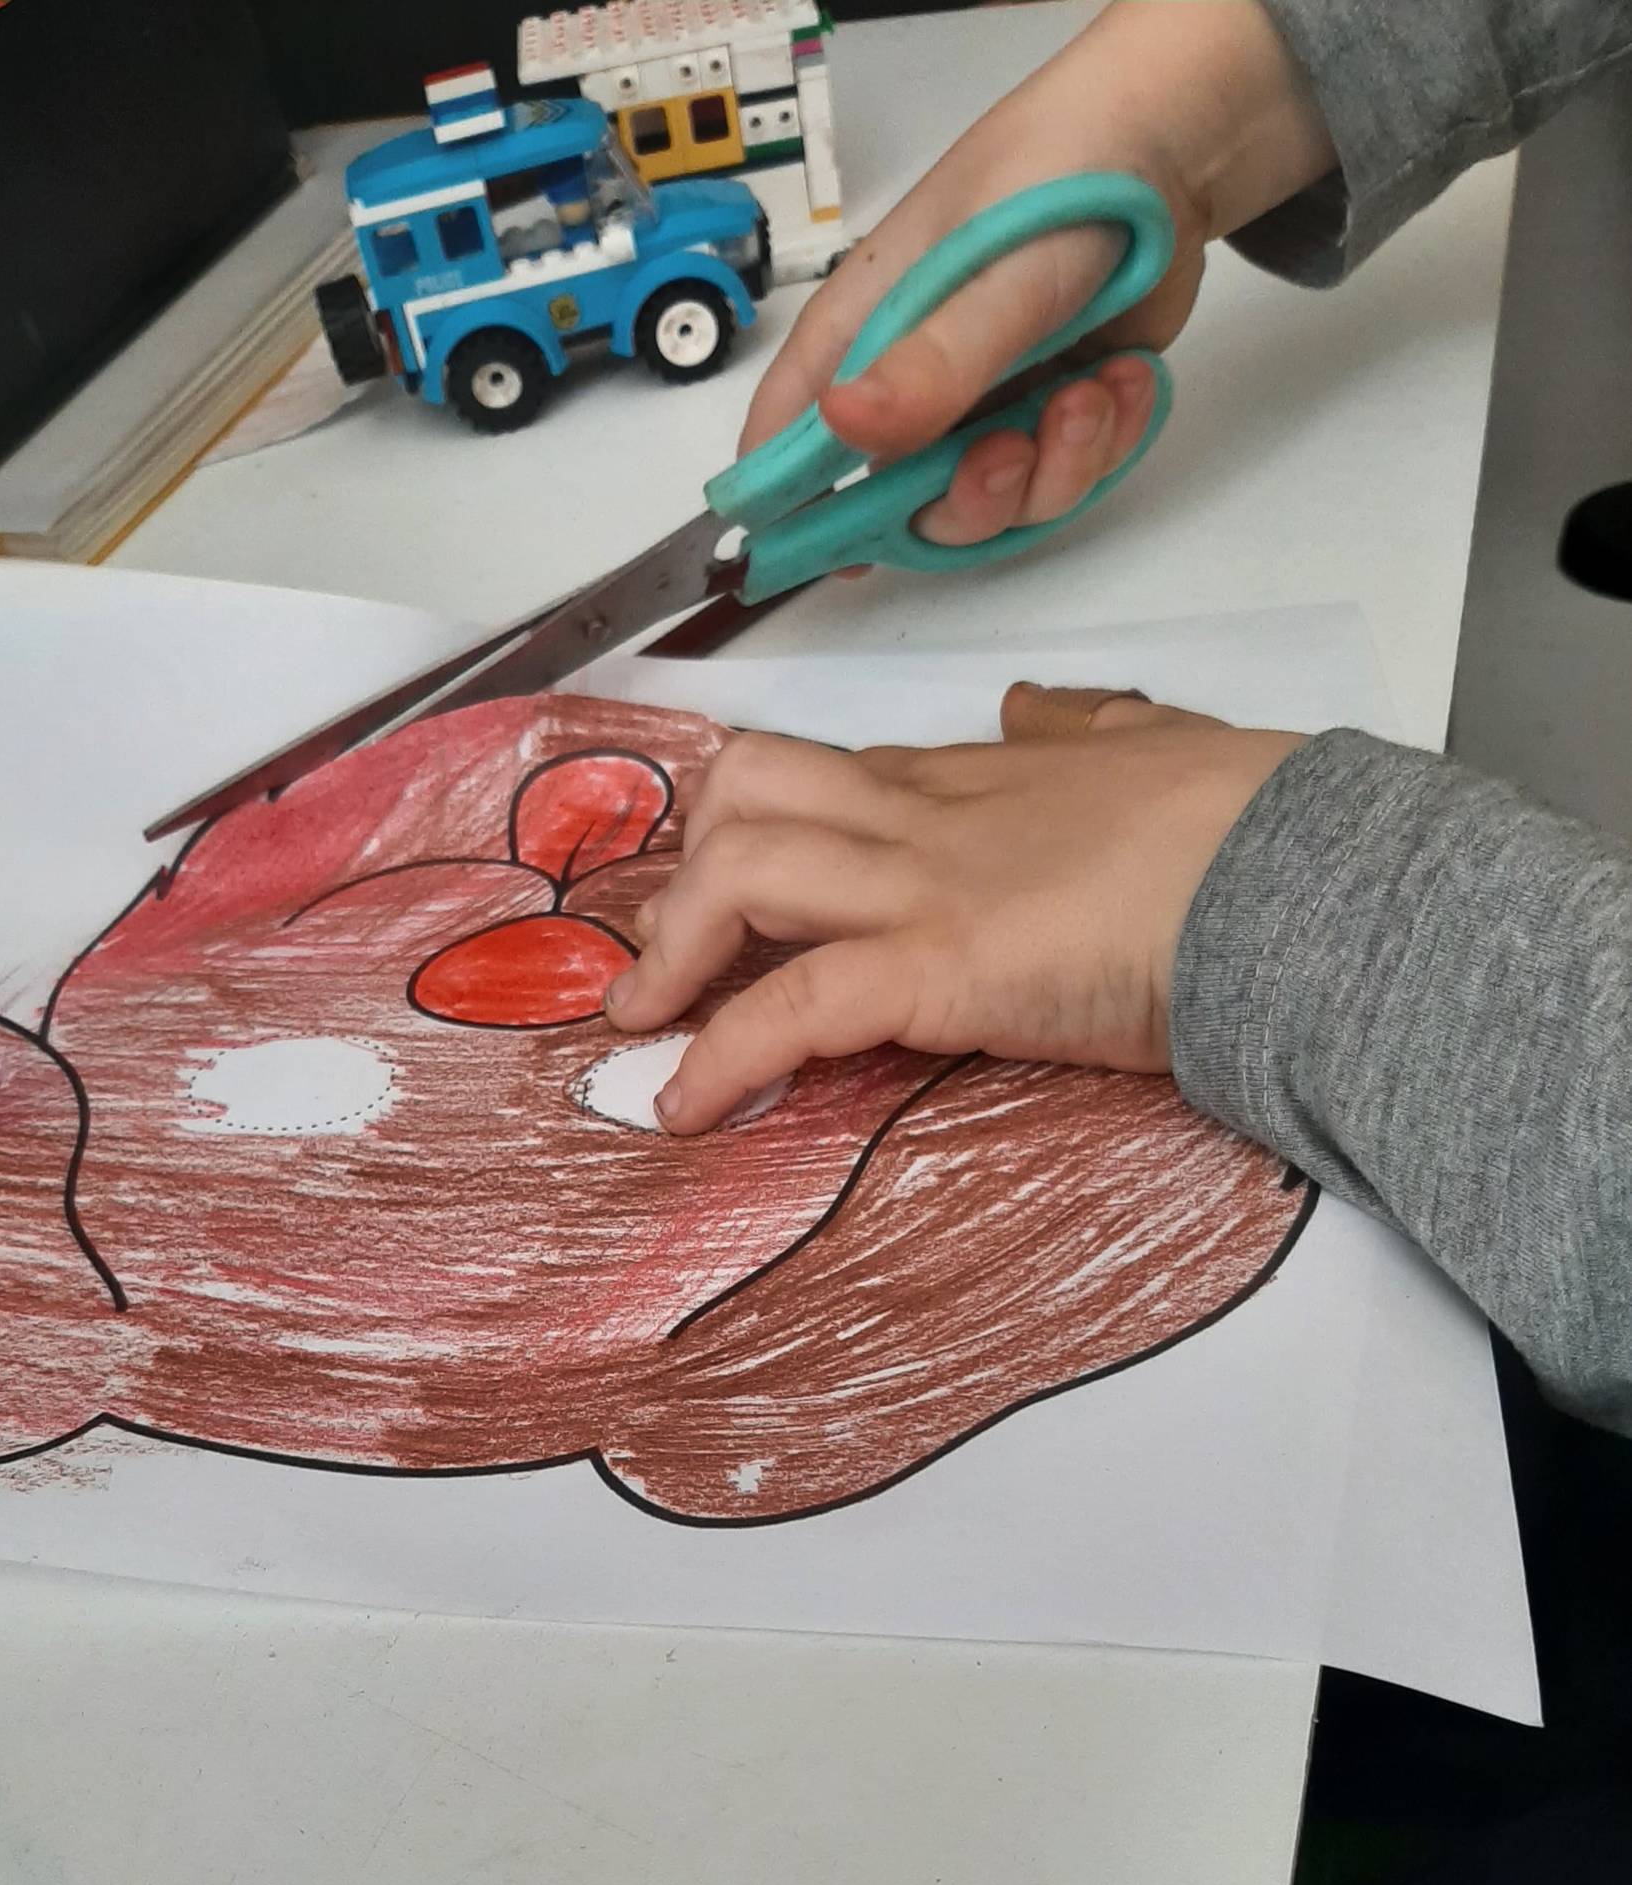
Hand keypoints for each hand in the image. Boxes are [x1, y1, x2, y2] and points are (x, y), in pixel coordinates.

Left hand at [602, 686, 1305, 1133]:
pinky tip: (687, 1104)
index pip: (826, 776)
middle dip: (686, 866)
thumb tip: (1036, 710)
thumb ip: (1083, 730)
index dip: (754, 824)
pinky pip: (791, 1007)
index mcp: (976, 774)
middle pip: (750, 793)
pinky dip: (721, 1055)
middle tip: (666, 950)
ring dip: (672, 952)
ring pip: (741, 873)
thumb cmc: (1255, 828)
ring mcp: (927, 887)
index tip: (718, 882)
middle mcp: (928, 819)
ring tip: (643, 1026)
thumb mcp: (1155, 745)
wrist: (1312, 883)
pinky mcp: (940, 967)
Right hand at [740, 2, 1335, 549]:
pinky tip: (1126, 379)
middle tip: (1014, 451)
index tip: (834, 557)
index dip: (793, 512)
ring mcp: (982, 407)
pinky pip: (1064, 480)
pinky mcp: (1047, 416)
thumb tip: (845, 430)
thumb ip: (929, 364)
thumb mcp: (991, 277)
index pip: (785, 444)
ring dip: (1055, 467)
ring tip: (1094, 392)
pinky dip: (1104, 444)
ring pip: (996, 505)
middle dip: (967, 500)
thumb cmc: (1056, 188)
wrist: (1174, 145)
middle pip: (903, 506)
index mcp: (860, 341)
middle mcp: (909, 386)